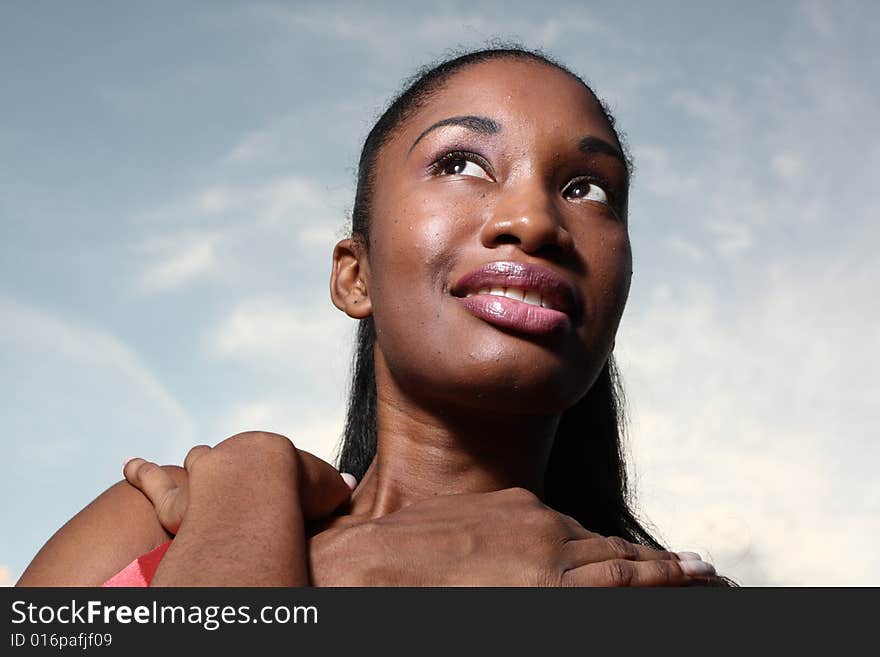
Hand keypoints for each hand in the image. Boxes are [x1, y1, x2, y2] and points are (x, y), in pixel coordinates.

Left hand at [123, 432, 357, 535]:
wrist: (260, 490)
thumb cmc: (297, 490)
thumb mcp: (325, 486)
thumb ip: (332, 485)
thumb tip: (348, 482)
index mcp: (266, 453)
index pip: (270, 462)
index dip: (273, 473)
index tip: (278, 484)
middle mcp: (230, 458)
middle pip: (229, 458)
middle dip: (232, 466)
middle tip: (237, 483)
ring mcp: (200, 477)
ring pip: (195, 464)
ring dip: (195, 471)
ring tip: (194, 477)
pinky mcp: (175, 501)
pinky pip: (153, 483)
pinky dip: (140, 473)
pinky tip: (128, 464)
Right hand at [308, 487, 715, 585]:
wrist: (364, 566)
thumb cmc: (396, 552)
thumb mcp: (451, 527)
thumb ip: (486, 532)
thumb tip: (488, 549)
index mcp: (520, 510)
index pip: (583, 535)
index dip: (623, 551)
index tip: (656, 561)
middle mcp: (544, 529)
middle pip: (614, 550)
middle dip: (663, 566)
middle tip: (706, 572)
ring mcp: (550, 561)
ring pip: (627, 568)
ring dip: (674, 576)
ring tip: (711, 580)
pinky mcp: (549, 592)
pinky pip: (618, 589)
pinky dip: (656, 585)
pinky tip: (689, 583)